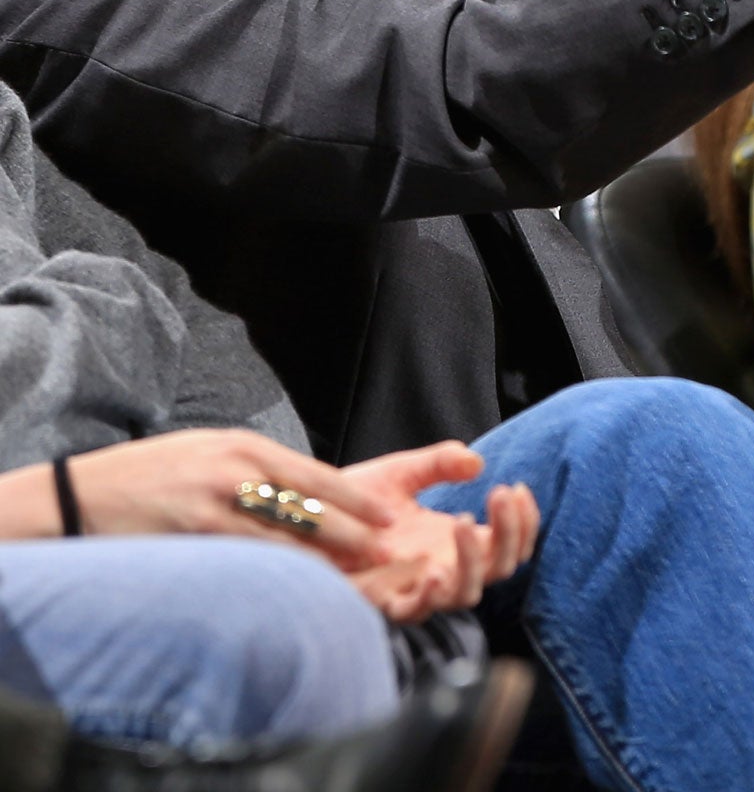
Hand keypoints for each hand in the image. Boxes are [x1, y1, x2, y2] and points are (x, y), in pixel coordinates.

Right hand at [63, 429, 396, 564]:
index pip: (318, 476)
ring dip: (327, 561)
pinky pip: (252, 562)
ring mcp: (216, 508)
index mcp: (245, 448)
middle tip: (387, 552)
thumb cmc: (149, 474)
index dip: (357, 501)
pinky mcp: (196, 539)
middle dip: (355, 533)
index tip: (387, 517)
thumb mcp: (208, 452)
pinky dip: (283, 576)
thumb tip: (303, 493)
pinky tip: (304, 590)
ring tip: (358, 577)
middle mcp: (237, 473)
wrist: (80, 495)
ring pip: (288, 540)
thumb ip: (255, 469)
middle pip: (313, 508)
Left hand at [337, 443, 539, 623]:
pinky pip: (417, 611)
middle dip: (510, 533)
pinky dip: (430, 596)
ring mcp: (417, 586)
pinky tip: (432, 571)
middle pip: (500, 568)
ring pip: (467, 593)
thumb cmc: (350, 502)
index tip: (515, 487)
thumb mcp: (401, 473)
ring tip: (465, 522)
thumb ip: (440, 463)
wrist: (302, 518)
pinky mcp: (385, 599)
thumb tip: (477, 463)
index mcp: (454, 540)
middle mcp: (444, 566)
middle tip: (499, 495)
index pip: (508, 541)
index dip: (523, 521)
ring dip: (475, 560)